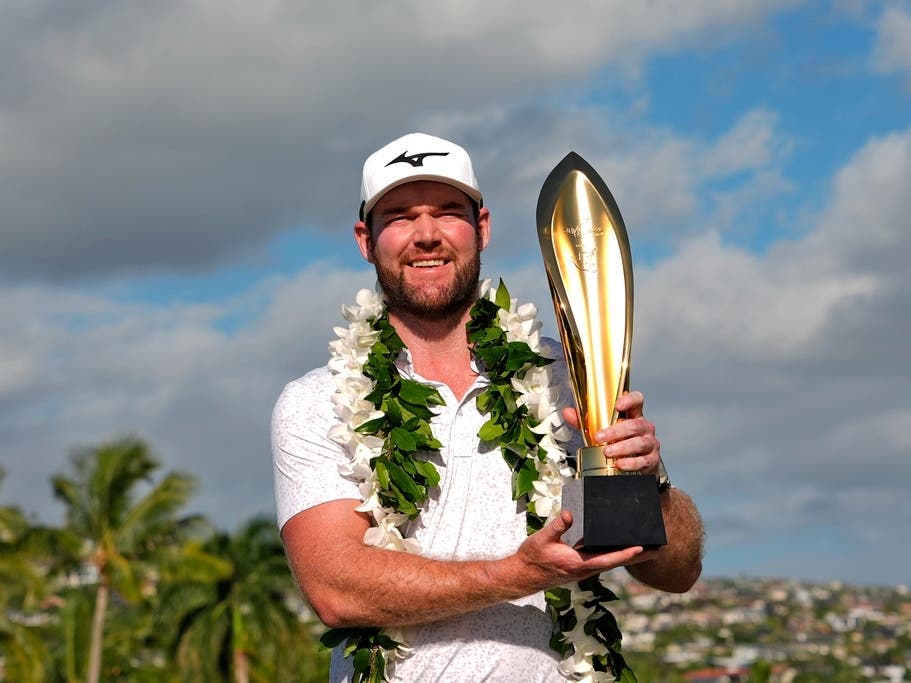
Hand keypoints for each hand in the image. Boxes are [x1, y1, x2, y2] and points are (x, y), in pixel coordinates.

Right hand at [513, 509, 654, 588]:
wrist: (522, 575)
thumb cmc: (532, 558)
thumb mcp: (541, 539)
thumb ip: (557, 527)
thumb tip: (570, 514)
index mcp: (578, 563)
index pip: (607, 559)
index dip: (625, 554)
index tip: (641, 548)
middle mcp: (584, 569)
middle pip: (616, 562)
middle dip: (637, 557)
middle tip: (657, 550)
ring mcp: (583, 570)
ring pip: (611, 562)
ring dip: (629, 557)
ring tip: (646, 549)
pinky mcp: (580, 567)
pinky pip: (603, 561)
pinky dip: (616, 555)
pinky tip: (620, 548)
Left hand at [561, 390, 661, 475]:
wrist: (636, 465)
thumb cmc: (619, 443)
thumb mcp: (603, 430)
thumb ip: (585, 421)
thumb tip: (568, 412)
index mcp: (633, 416)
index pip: (637, 401)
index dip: (629, 400)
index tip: (618, 405)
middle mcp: (644, 428)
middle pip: (634, 425)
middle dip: (616, 431)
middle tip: (600, 437)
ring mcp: (650, 443)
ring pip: (639, 442)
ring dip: (622, 447)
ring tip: (607, 452)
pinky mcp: (651, 460)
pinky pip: (643, 460)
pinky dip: (631, 463)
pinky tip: (620, 464)